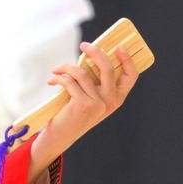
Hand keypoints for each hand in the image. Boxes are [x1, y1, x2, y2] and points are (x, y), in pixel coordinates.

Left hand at [30, 42, 137, 174]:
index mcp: (116, 100)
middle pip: (107, 68)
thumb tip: (88, 58)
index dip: (128, 60)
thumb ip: (94, 86)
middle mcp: (110, 102)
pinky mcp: (82, 104)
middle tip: (84, 44)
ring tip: (56, 69)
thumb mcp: (88, 101)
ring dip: (67, 67)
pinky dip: (59, 78)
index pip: (130, 77)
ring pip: (83, 73)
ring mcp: (97, 103)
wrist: (58, 138)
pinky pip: (70, 81)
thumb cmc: (72, 117)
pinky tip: (52, 80)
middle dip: (95, 52)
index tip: (118, 46)